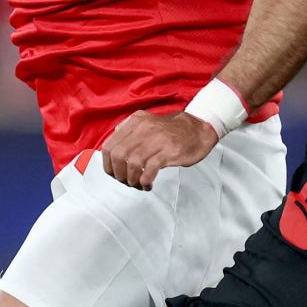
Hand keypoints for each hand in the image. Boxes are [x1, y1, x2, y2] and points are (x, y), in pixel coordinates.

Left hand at [100, 111, 219, 190]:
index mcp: (135, 122)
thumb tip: (111, 148)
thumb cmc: (171, 132)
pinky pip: (149, 169)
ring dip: (132, 179)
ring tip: (138, 184)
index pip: (109, 146)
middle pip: (118, 156)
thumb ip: (128, 132)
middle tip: (126, 181)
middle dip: (118, 174)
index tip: (114, 174)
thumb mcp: (146, 123)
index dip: (108, 165)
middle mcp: (143, 128)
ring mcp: (157, 139)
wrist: (199, 129)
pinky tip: (147, 184)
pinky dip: (144, 181)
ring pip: (132, 163)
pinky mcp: (169, 151)